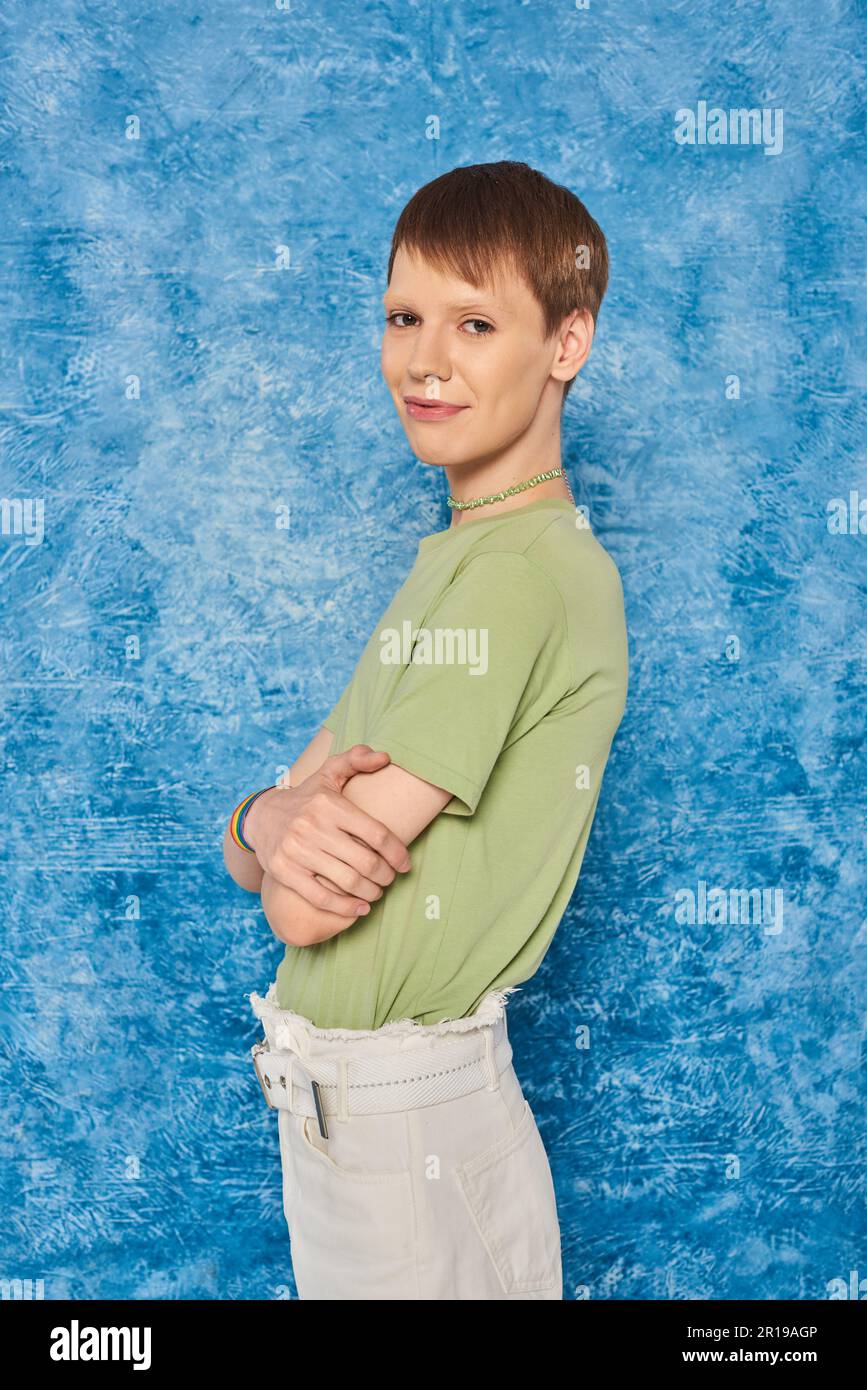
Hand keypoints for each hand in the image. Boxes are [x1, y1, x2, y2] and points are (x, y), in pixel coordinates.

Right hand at [243, 745, 411, 916]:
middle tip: (390, 879)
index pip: (376, 834)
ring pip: (347, 881)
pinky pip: (321, 897)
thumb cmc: (307, 796)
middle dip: (385, 876)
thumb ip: (356, 759)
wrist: (261, 816)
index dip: (397, 854)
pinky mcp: (284, 871)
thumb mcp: (329, 773)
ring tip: (376, 891)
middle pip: (365, 862)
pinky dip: (345, 908)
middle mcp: (313, 826)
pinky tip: (361, 909)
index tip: (405, 865)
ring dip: (370, 892)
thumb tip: (385, 758)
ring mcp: (297, 850)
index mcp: (330, 804)